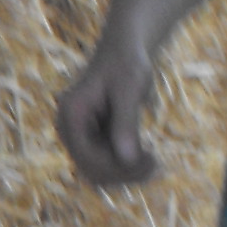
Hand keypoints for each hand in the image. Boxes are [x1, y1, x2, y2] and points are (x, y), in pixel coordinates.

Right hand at [55, 41, 162, 187]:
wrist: (123, 52)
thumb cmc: (126, 64)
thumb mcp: (129, 89)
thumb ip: (126, 123)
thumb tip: (127, 159)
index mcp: (71, 116)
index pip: (87, 157)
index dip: (117, 165)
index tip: (150, 159)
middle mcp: (70, 130)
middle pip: (91, 170)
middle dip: (123, 172)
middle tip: (156, 163)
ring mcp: (81, 137)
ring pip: (99, 172)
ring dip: (126, 174)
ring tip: (154, 163)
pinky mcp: (93, 140)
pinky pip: (107, 164)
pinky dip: (127, 166)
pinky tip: (147, 157)